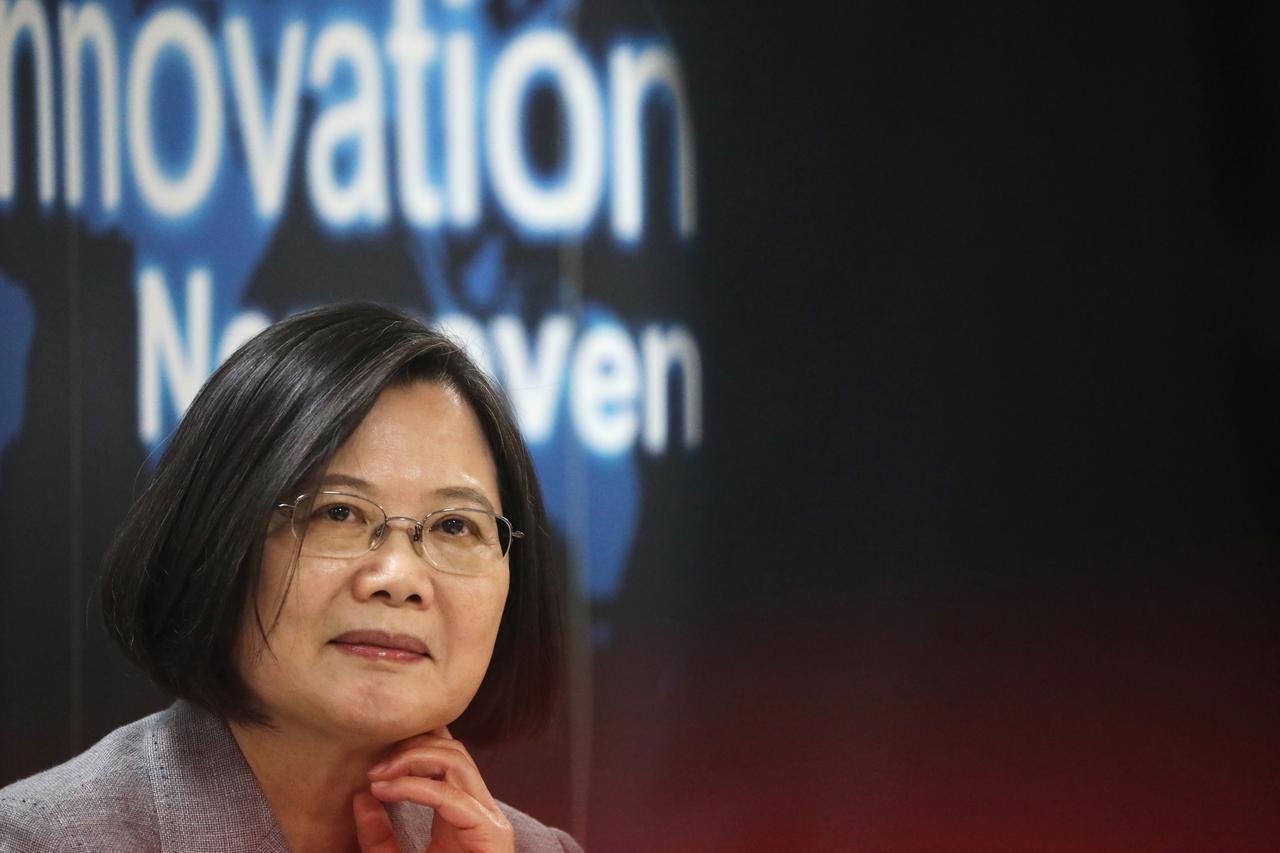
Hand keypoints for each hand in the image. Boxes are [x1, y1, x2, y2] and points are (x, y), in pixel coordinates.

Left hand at [353, 727, 513, 852]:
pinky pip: (452, 797)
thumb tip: (361, 798)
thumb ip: (378, 838)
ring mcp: (489, 820)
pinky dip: (415, 788)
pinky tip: (387, 792)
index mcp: (461, 815)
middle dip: (412, 747)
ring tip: (379, 775)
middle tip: (373, 766)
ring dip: (414, 759)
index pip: (448, 757)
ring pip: (458, 762)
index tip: (373, 760)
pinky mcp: (491, 834)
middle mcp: (480, 811)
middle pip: (454, 750)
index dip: (416, 743)